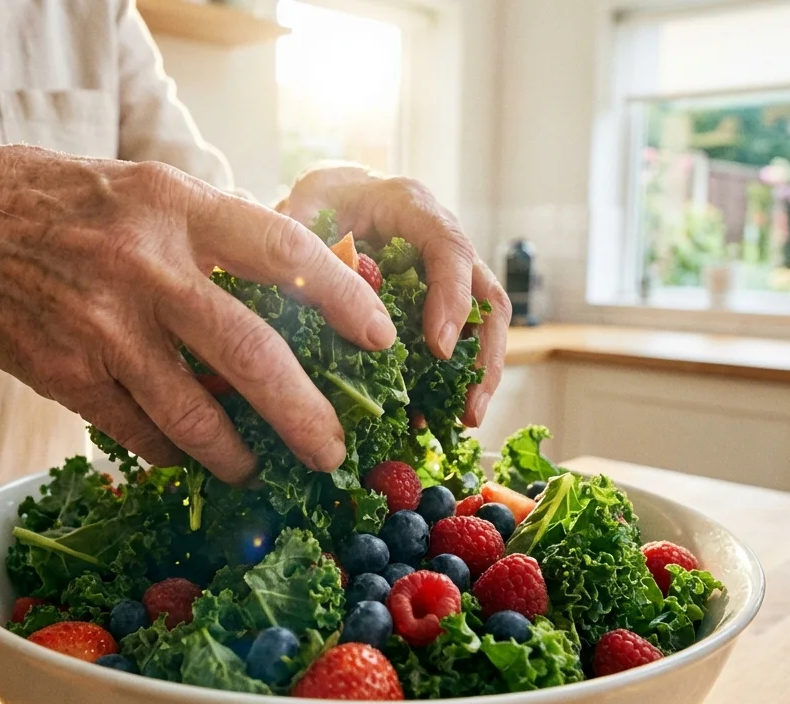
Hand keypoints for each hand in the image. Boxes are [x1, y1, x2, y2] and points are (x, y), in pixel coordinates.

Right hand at [0, 146, 395, 481]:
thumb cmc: (61, 203)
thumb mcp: (146, 190)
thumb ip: (214, 234)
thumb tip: (295, 294)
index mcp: (175, 206)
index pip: (283, 251)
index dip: (343, 300)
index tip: (382, 339)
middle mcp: (144, 266)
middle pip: (251, 356)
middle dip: (305, 416)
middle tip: (333, 451)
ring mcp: (102, 327)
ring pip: (195, 415)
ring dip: (237, 455)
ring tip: (256, 468)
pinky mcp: (66, 375)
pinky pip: (140, 434)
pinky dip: (171, 452)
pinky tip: (185, 457)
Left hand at [276, 165, 509, 426]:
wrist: (333, 198)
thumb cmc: (320, 200)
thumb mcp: (303, 208)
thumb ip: (304, 242)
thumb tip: (314, 291)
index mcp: (413, 208)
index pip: (449, 248)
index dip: (451, 297)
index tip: (439, 347)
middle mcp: (442, 240)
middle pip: (485, 295)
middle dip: (483, 354)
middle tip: (470, 407)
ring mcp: (447, 275)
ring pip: (483, 323)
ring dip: (478, 375)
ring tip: (464, 420)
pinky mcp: (439, 303)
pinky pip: (457, 342)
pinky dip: (448, 380)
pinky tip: (431, 415)